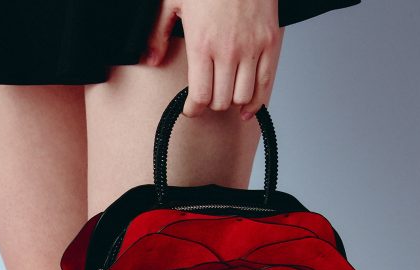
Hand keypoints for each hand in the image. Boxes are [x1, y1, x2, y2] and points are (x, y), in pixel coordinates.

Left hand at [143, 0, 282, 118]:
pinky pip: (265, 83)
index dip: (193, 109)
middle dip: (211, 103)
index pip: (199, 96)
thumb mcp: (173, 1)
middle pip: (220, 100)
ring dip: (232, 101)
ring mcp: (251, 47)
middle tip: (207, 96)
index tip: (190, 109)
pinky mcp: (269, 42)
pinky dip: (256, 100)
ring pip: (242, 97)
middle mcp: (228, 50)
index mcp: (202, 43)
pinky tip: (247, 107)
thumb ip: (158, 34)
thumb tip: (150, 61)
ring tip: (226, 95)